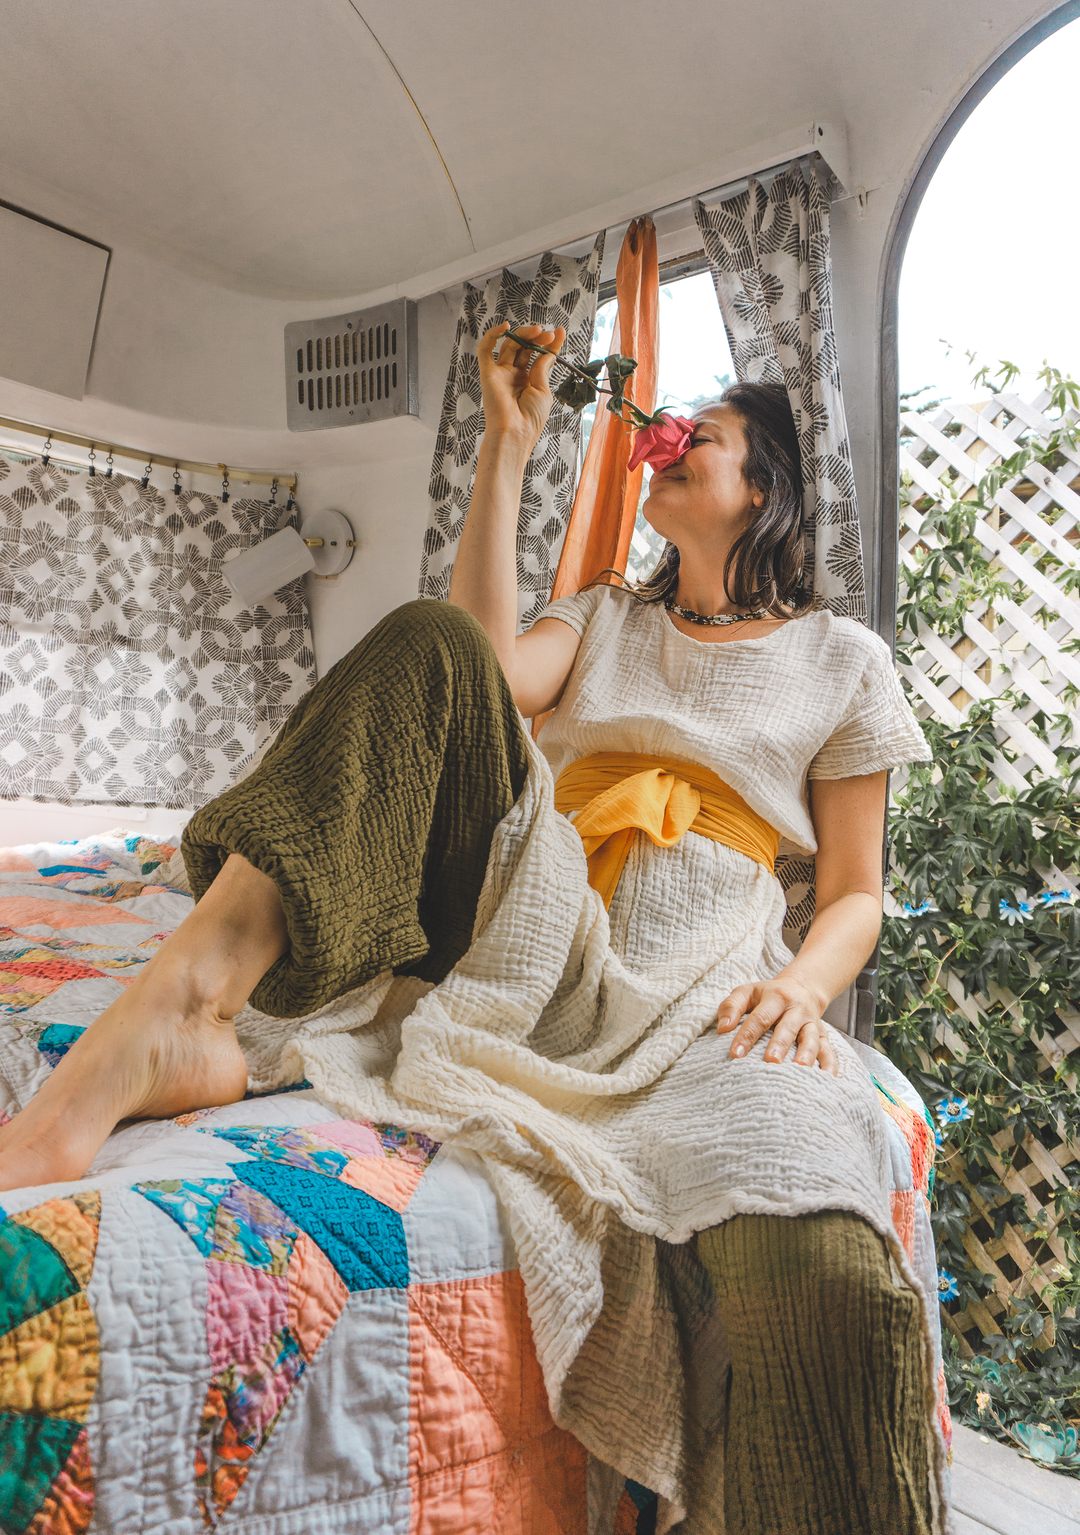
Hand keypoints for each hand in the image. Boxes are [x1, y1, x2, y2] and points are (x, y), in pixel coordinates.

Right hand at [478, 322, 565, 452]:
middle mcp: (514, 376)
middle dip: (537, 338)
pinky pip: (485, 351)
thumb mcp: (543, 391)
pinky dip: (492, 336)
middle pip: (524, 348)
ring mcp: (500, 374)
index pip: (538, 356)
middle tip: (548, 334)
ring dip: (524, 335)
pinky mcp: (488, 374)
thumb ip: (542, 368)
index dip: (548, 344)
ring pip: (509, 345)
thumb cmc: (530, 419)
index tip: (559, 332)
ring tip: (538, 331)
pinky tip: (505, 326)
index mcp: (528, 382)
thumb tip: (547, 351)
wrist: (515, 433)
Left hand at [716, 978, 837, 1074]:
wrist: (802, 987)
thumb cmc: (767, 995)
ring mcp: (812, 1022)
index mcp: (776, 997)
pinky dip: (830, 1063)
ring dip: (806, 1054)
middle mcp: (796, 1009)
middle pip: (787, 1028)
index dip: (747, 1035)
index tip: (735, 1054)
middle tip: (771, 1061)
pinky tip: (827, 1077)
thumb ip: (731, 1006)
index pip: (759, 1018)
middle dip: (779, 1045)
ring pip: (811, 1039)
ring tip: (799, 1070)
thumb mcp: (747, 991)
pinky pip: (828, 1049)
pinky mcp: (823, 1034)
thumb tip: (723, 1029)